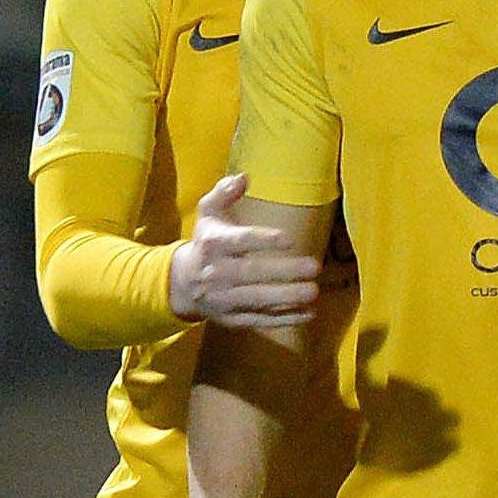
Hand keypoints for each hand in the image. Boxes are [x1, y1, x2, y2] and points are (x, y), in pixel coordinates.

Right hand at [168, 174, 318, 328]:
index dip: (263, 240)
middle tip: (315, 267)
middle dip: (284, 272)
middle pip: (252, 273)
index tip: (289, 239)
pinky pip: (259, 320)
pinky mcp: (232, 318)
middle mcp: (216, 272)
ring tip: (314, 291)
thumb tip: (243, 177)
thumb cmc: (206, 242)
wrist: (182, 283)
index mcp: (213, 244)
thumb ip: (224, 193)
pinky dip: (283, 319)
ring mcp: (224, 298)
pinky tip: (308, 314)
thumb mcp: (208, 213)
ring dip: (287, 297)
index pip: (239, 242)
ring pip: (257, 300)